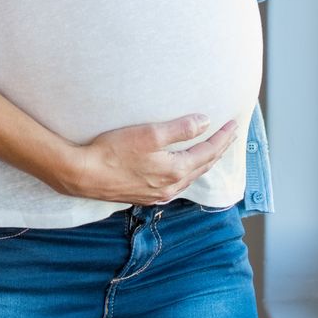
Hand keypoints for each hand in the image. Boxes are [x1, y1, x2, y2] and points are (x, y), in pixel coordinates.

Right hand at [57, 115, 238, 204]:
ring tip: (212, 149)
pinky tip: (183, 167)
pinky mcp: (144, 195)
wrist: (83, 174)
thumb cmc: (114, 151)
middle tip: (230, 134)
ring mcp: (157, 195)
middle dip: (218, 149)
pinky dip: (187, 171)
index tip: (234, 124)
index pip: (208, 153)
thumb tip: (206, 122)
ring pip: (190, 177)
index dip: (223, 137)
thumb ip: (181, 129)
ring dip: (203, 161)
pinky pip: (176, 183)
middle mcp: (170, 188)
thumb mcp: (150, 134)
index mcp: (176, 172)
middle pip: (203, 166)